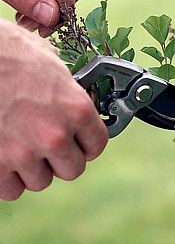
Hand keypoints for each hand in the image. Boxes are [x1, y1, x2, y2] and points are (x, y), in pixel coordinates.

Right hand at [0, 20, 107, 199]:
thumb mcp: (53, 64)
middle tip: (52, 146)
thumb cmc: (11, 53)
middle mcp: (55, 135)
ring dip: (35, 168)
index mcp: (76, 109)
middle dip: (64, 159)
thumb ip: (69, 91)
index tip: (81, 142)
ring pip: (41, 181)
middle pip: (73, 170)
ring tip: (25, 146)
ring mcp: (24, 152)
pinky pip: (12, 190)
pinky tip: (6, 157)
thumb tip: (74, 99)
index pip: (97, 145)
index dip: (89, 144)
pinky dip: (9, 178)